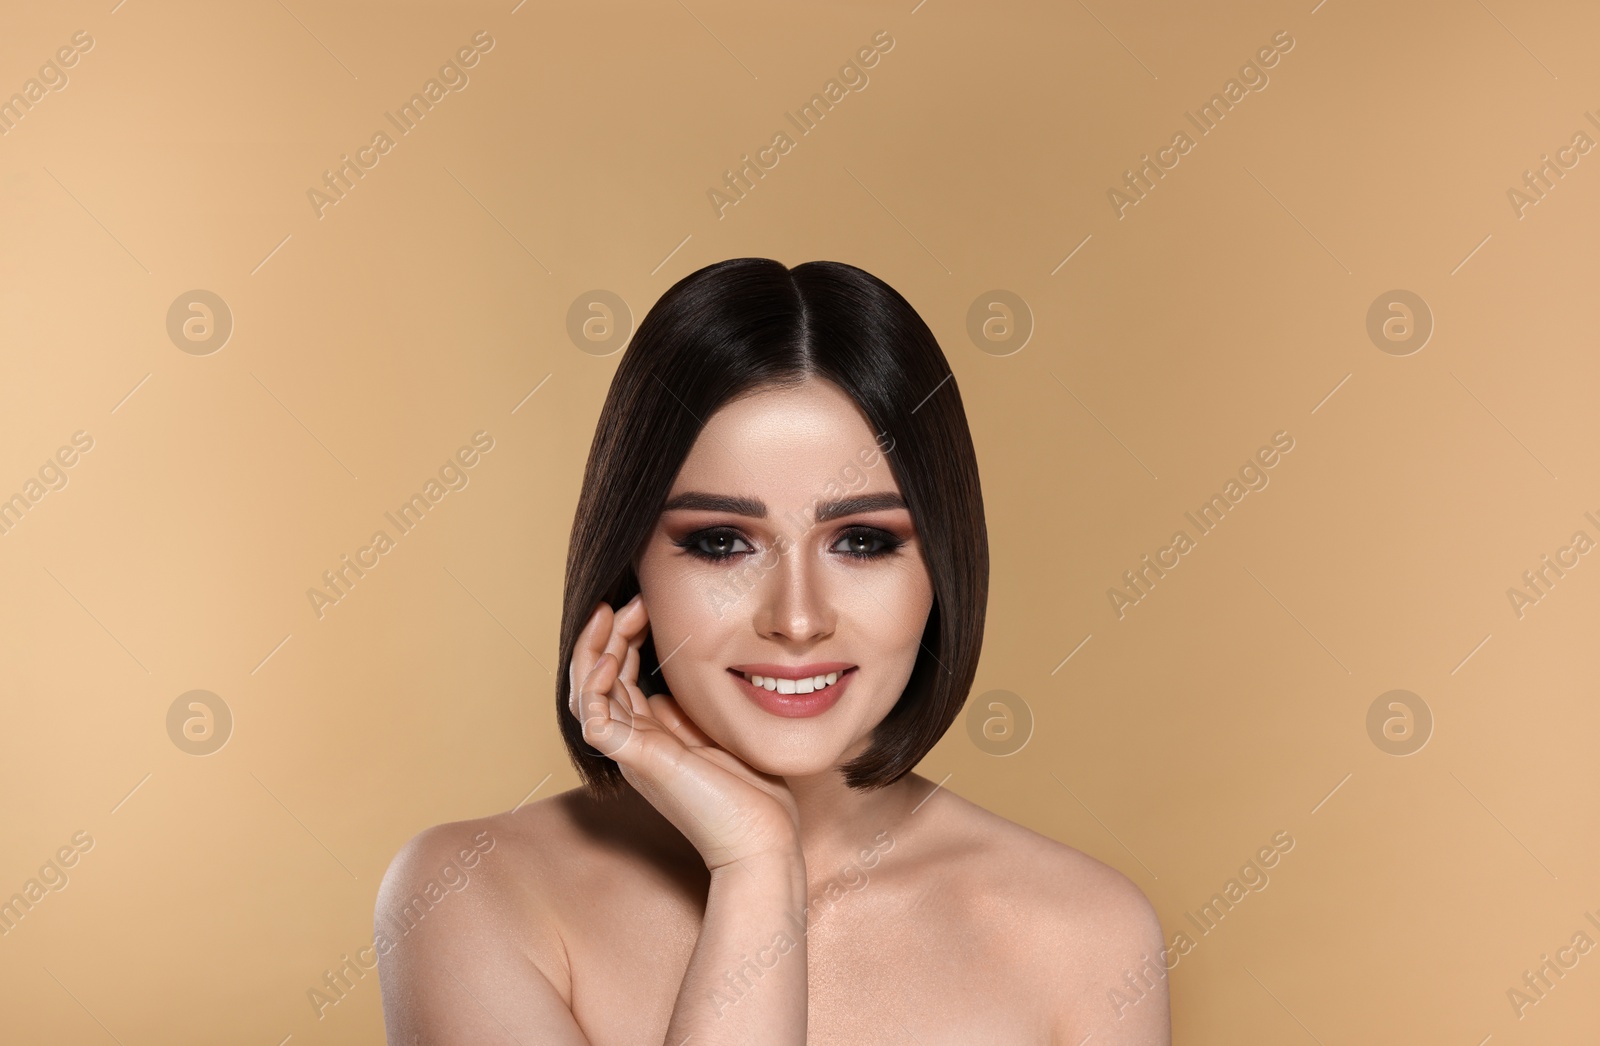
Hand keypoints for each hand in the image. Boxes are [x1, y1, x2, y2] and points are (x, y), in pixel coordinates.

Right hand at [570, 594, 803, 874]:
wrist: (764, 842)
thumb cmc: (753, 797)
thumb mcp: (717, 737)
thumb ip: (689, 714)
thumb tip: (668, 688)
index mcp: (650, 739)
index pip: (618, 680)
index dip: (624, 640)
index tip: (643, 606)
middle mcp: (633, 745)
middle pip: (596, 680)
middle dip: (607, 635)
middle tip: (627, 601)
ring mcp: (632, 754)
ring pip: (585, 694)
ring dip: (595, 649)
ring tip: (613, 613)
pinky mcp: (638, 761)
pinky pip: (594, 719)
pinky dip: (596, 684)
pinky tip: (614, 656)